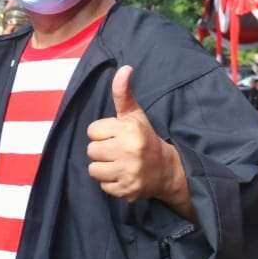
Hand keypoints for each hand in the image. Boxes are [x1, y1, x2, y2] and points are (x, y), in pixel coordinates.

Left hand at [86, 66, 193, 217]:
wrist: (166, 170)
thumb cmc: (145, 138)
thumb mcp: (134, 115)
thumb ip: (123, 94)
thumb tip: (124, 68)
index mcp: (129, 130)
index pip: (92, 130)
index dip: (102, 132)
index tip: (116, 135)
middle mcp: (129, 151)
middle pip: (91, 150)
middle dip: (102, 150)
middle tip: (117, 150)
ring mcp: (128, 172)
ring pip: (93, 169)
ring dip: (103, 168)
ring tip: (118, 163)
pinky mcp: (126, 190)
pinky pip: (103, 186)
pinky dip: (110, 183)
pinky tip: (122, 175)